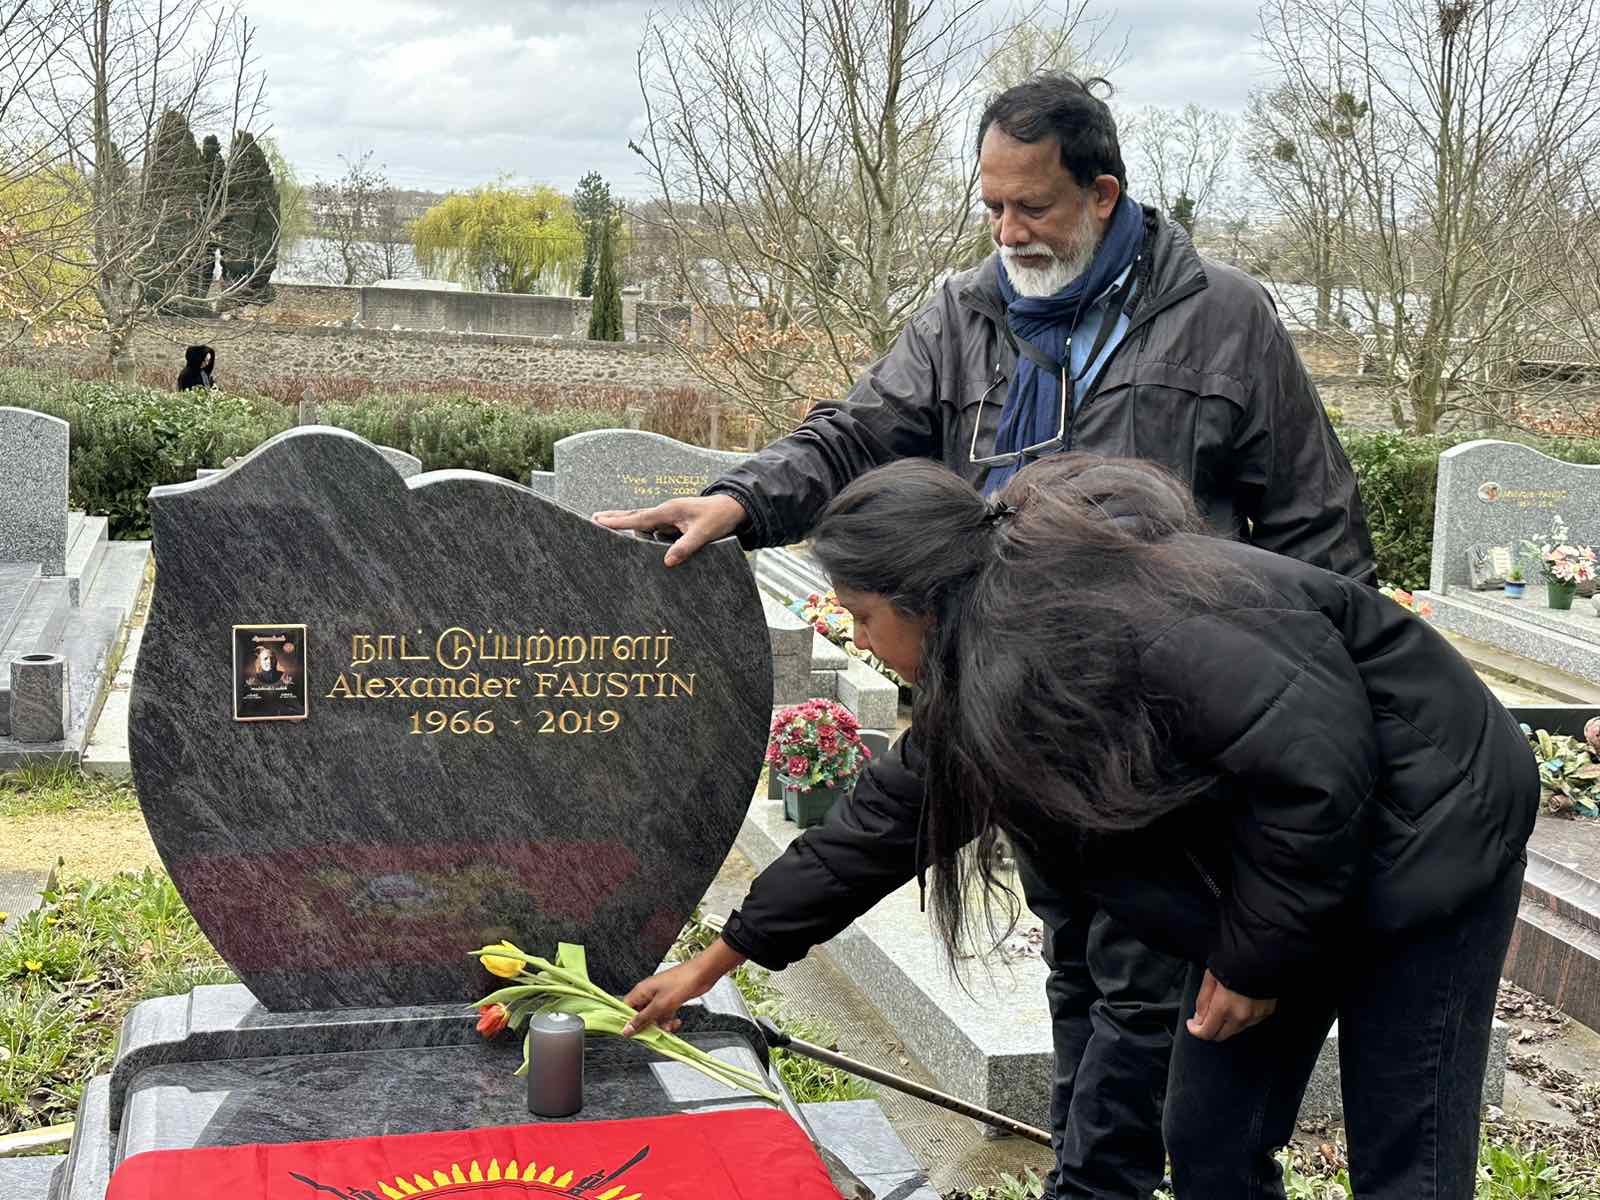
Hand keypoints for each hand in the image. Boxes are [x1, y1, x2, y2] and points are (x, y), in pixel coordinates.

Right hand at [593, 495, 747, 567]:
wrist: (733, 507)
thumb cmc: (718, 518)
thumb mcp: (703, 534)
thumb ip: (685, 547)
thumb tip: (667, 562)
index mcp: (669, 511)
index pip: (638, 518)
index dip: (618, 522)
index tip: (598, 521)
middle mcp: (665, 511)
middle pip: (634, 515)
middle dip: (614, 517)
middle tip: (593, 518)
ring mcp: (669, 516)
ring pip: (641, 519)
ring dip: (624, 521)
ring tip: (603, 522)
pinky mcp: (674, 522)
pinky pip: (652, 526)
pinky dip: (638, 527)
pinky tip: (631, 530)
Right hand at [621, 938, 747, 1035]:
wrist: (702, 974)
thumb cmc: (681, 983)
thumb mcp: (659, 1005)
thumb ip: (642, 1019)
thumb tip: (627, 1029)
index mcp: (641, 991)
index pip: (626, 1008)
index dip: (627, 1021)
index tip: (631, 1033)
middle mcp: (648, 993)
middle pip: (640, 1014)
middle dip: (648, 1025)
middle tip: (654, 1033)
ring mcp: (660, 997)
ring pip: (654, 1017)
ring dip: (661, 1024)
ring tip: (669, 1027)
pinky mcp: (670, 1000)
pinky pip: (665, 1014)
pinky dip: (669, 1020)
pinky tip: (676, 1022)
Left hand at [1185, 969, 1276, 1041]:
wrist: (1263, 956)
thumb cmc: (1234, 961)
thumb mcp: (1210, 977)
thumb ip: (1203, 1001)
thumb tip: (1199, 1018)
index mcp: (1224, 1007)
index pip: (1206, 1033)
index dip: (1195, 1030)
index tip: (1192, 1024)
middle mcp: (1240, 1017)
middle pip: (1220, 1036)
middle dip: (1210, 1029)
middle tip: (1205, 1016)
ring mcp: (1255, 1017)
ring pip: (1235, 1030)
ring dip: (1226, 1023)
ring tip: (1224, 1004)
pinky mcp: (1266, 1013)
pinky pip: (1249, 1022)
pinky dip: (1241, 1018)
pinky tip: (1239, 1003)